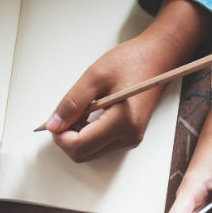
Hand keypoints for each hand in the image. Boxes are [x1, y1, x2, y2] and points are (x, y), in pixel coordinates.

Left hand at [43, 0, 211, 161]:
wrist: (158, 57)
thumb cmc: (132, 61)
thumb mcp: (95, 76)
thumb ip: (72, 103)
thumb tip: (53, 125)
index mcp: (123, 122)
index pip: (80, 146)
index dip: (60, 137)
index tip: (54, 121)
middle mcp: (129, 137)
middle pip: (83, 155)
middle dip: (67, 139)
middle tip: (64, 115)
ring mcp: (131, 140)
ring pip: (90, 153)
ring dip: (76, 138)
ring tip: (79, 111)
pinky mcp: (130, 137)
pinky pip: (100, 146)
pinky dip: (87, 136)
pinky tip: (88, 116)